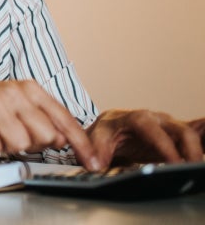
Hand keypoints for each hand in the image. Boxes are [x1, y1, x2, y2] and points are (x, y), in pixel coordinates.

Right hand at [0, 80, 101, 169]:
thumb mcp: (20, 106)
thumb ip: (45, 120)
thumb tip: (65, 139)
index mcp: (30, 88)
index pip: (64, 119)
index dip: (81, 144)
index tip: (92, 162)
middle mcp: (13, 91)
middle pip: (44, 136)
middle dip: (32, 144)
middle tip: (15, 133)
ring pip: (20, 144)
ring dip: (8, 145)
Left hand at [87, 109, 204, 167]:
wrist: (111, 126)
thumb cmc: (106, 131)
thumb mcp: (97, 138)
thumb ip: (95, 150)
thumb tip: (96, 164)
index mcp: (135, 118)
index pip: (152, 129)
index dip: (165, 146)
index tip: (174, 164)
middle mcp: (156, 119)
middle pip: (181, 130)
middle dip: (191, 150)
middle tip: (193, 170)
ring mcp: (169, 126)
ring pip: (192, 134)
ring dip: (199, 149)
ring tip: (201, 167)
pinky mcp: (177, 136)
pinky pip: (197, 133)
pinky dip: (204, 139)